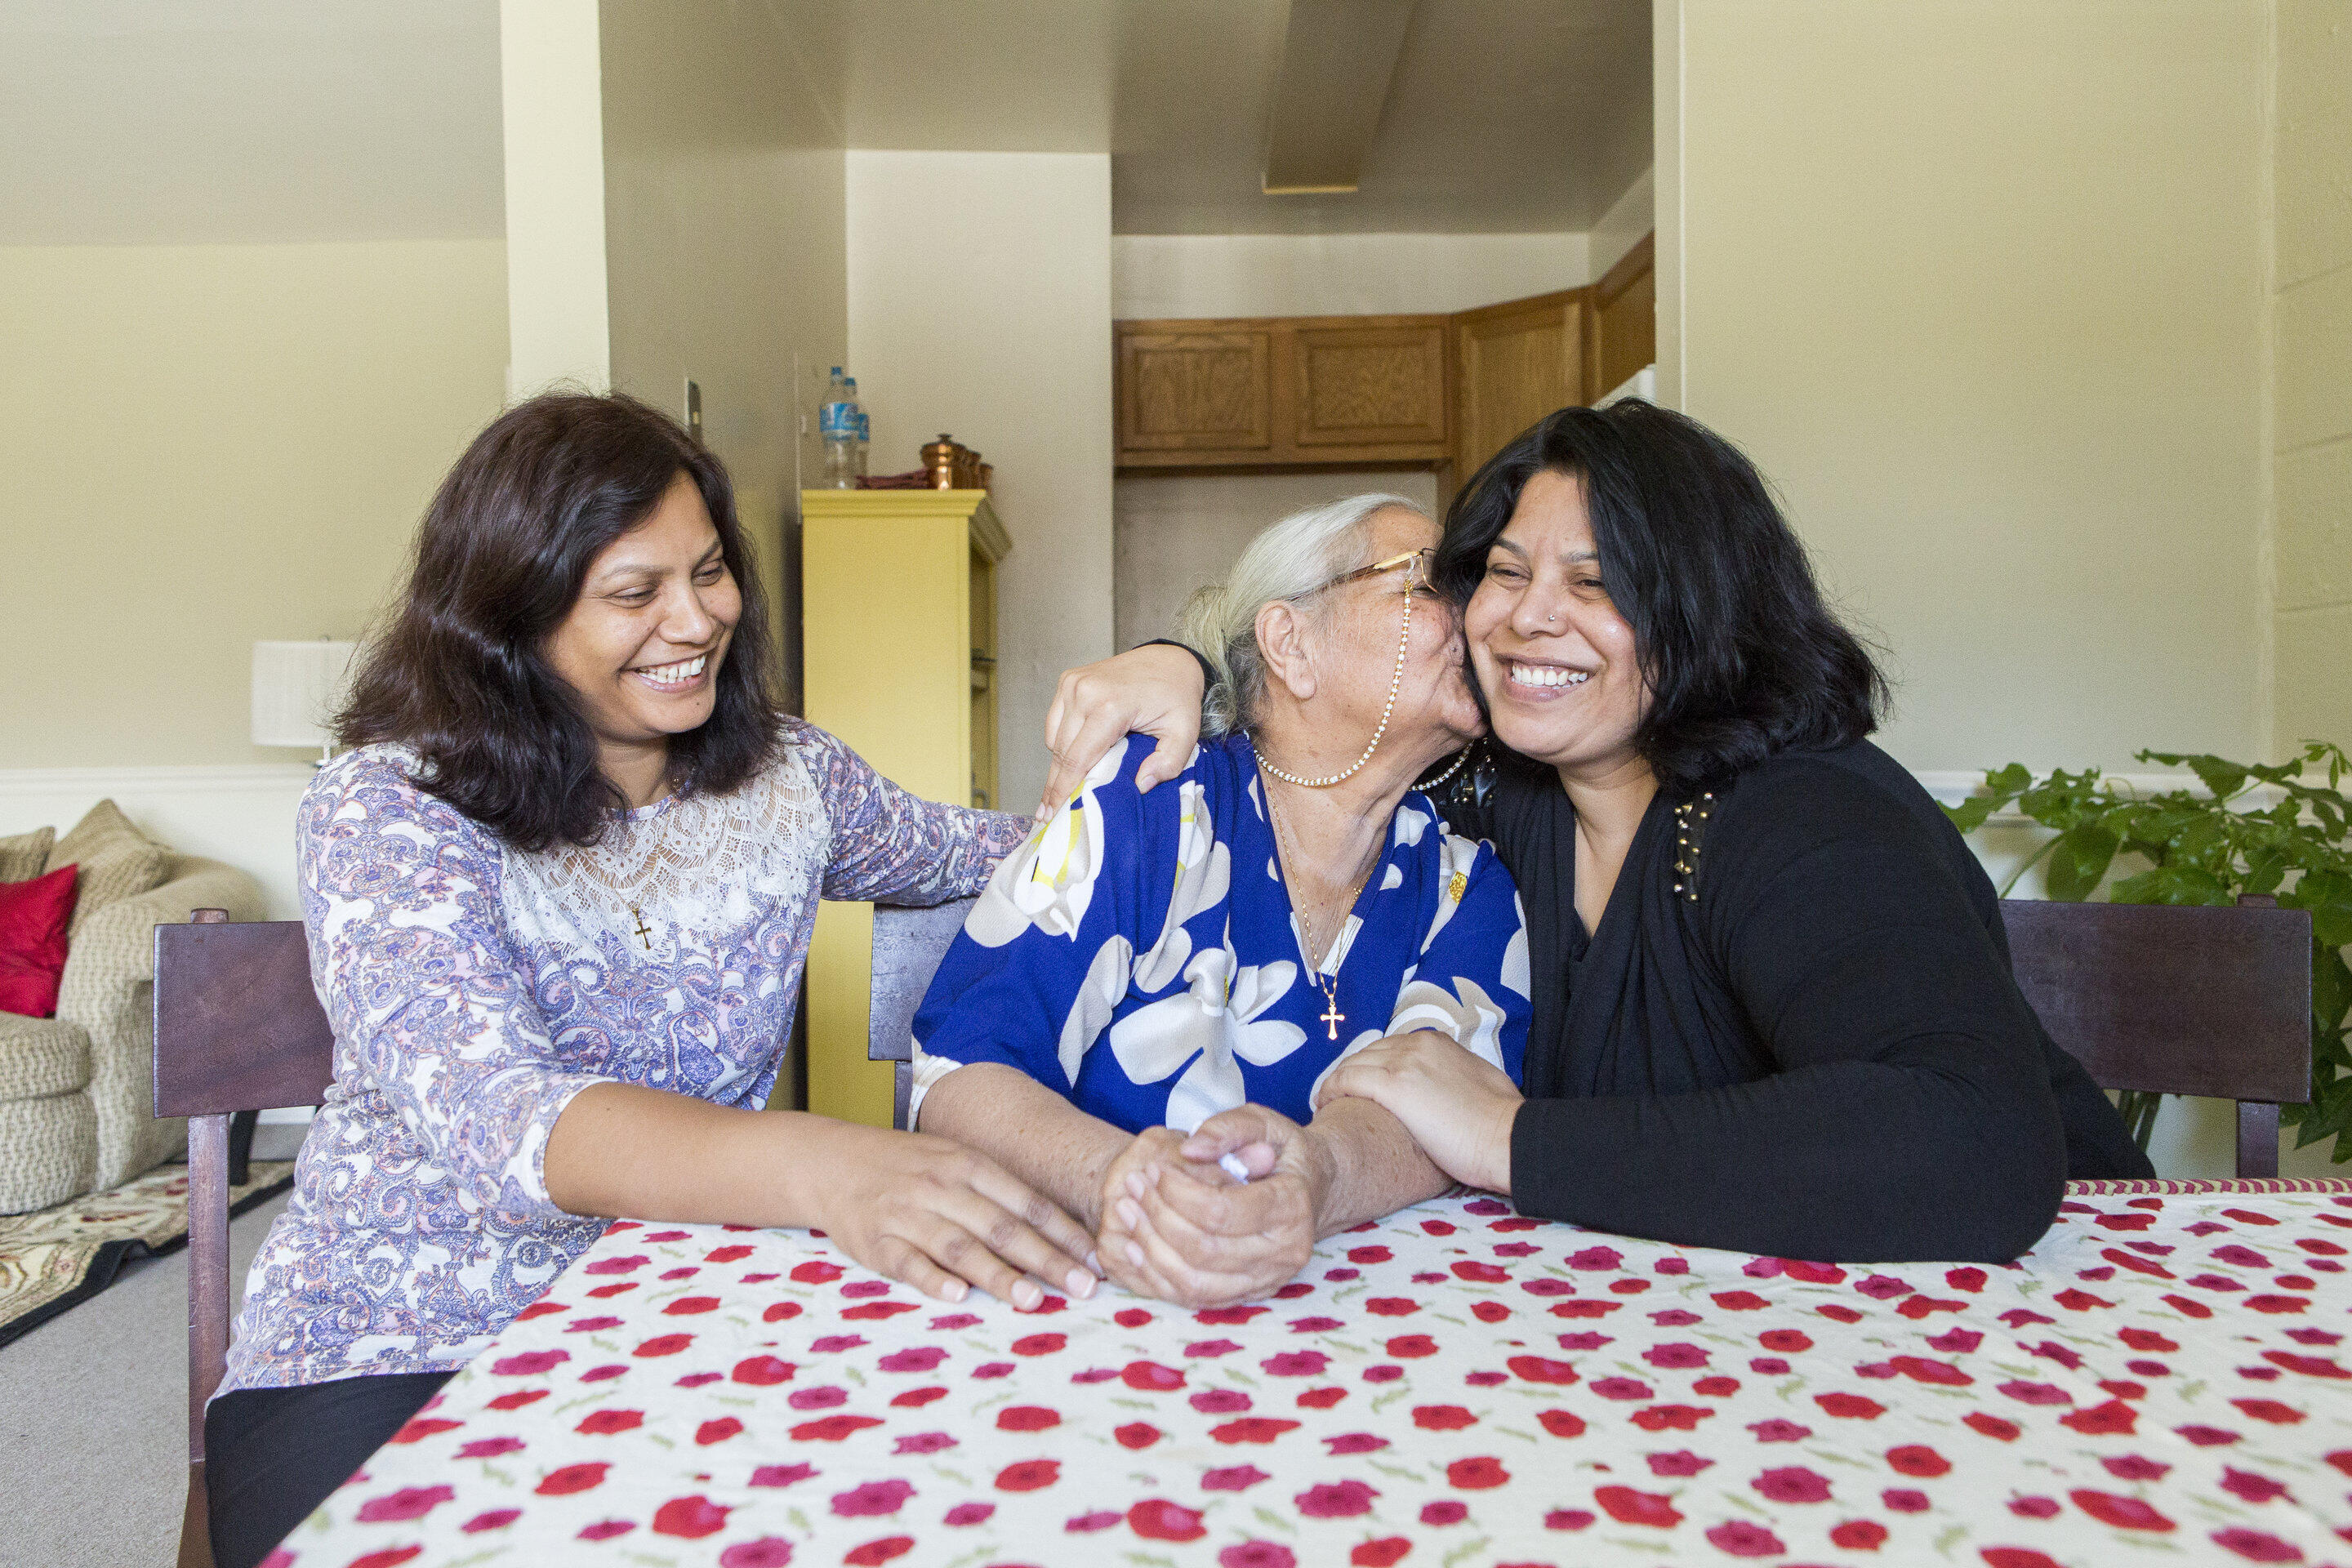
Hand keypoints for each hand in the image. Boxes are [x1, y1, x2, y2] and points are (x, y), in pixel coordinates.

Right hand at [805, 1123, 1101, 1309]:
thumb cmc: (910, 1166)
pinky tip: (959, 1296)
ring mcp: (908, 1215)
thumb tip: (1062, 1231)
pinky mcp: (876, 1243)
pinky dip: (934, 1280)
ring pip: (960, 1247)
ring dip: (998, 1275)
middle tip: (1082, 1287)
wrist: (833, 1160)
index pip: (1027, 1202)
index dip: (1065, 1232)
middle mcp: (942, 1186)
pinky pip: (908, 1263)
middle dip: (1047, 1259)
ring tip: (1032, 1300)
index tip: (1097, 1259)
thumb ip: (1001, 1193)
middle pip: (1002, 1227)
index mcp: (969, 1164)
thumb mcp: (956, 1161)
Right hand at [1038, 644, 1206, 819]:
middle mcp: (1085, 692)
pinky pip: (1055, 723)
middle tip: (1047, 814)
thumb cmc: (1177, 697)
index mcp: (1110, 706)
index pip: (1078, 758)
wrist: (1170, 660)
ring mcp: (1073, 683)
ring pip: (1055, 738)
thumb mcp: (1185, 732)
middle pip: (1061, 752)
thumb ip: (1168, 763)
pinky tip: (1073, 757)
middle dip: (1055, 785)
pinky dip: (1061, 742)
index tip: (1050, 815)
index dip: (1063, 790)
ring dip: (1059, 764)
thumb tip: (1140, 785)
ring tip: (1062, 790)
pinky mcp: (1068, 680)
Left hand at [1096, 1110, 1329, 1307]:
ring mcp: (1268, 1280)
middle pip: (1204, 1250)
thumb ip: (1227, 1128)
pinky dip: (1158, 1276)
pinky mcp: (1249, 1294)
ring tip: (1126, 1211)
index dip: (1178, 1192)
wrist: (1315, 1188)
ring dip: (1151, 1249)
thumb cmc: (1283, 1151)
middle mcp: (1285, 1252)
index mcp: (1292, 1206)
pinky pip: (1195, 1299)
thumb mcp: (1264, 1122)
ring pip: (1196, 1282)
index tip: (1154, 1168)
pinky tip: (1134, 1246)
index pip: (1221, 1211)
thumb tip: (1190, 1149)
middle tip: (1132, 1185)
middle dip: (1158, 1217)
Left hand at [1315, 1031, 1520, 1193]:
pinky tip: (1324, 1105)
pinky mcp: (1393, 1086)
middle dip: (1352, 1074)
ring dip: (1337, 1083)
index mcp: (1437, 1042)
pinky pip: (1347, 1080)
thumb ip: (1457, 1075)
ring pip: (1353, 1064)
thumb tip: (1452, 1087)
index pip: (1389, 1048)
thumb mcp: (1480, 1082)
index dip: (1372, 1067)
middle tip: (1339, 1096)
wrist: (1507, 1136)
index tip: (1363, 1087)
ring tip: (1327, 1103)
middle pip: (1367, 1053)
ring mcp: (1404, 1062)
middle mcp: (1417, 1045)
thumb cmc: (1501, 1120)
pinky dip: (1330, 1090)